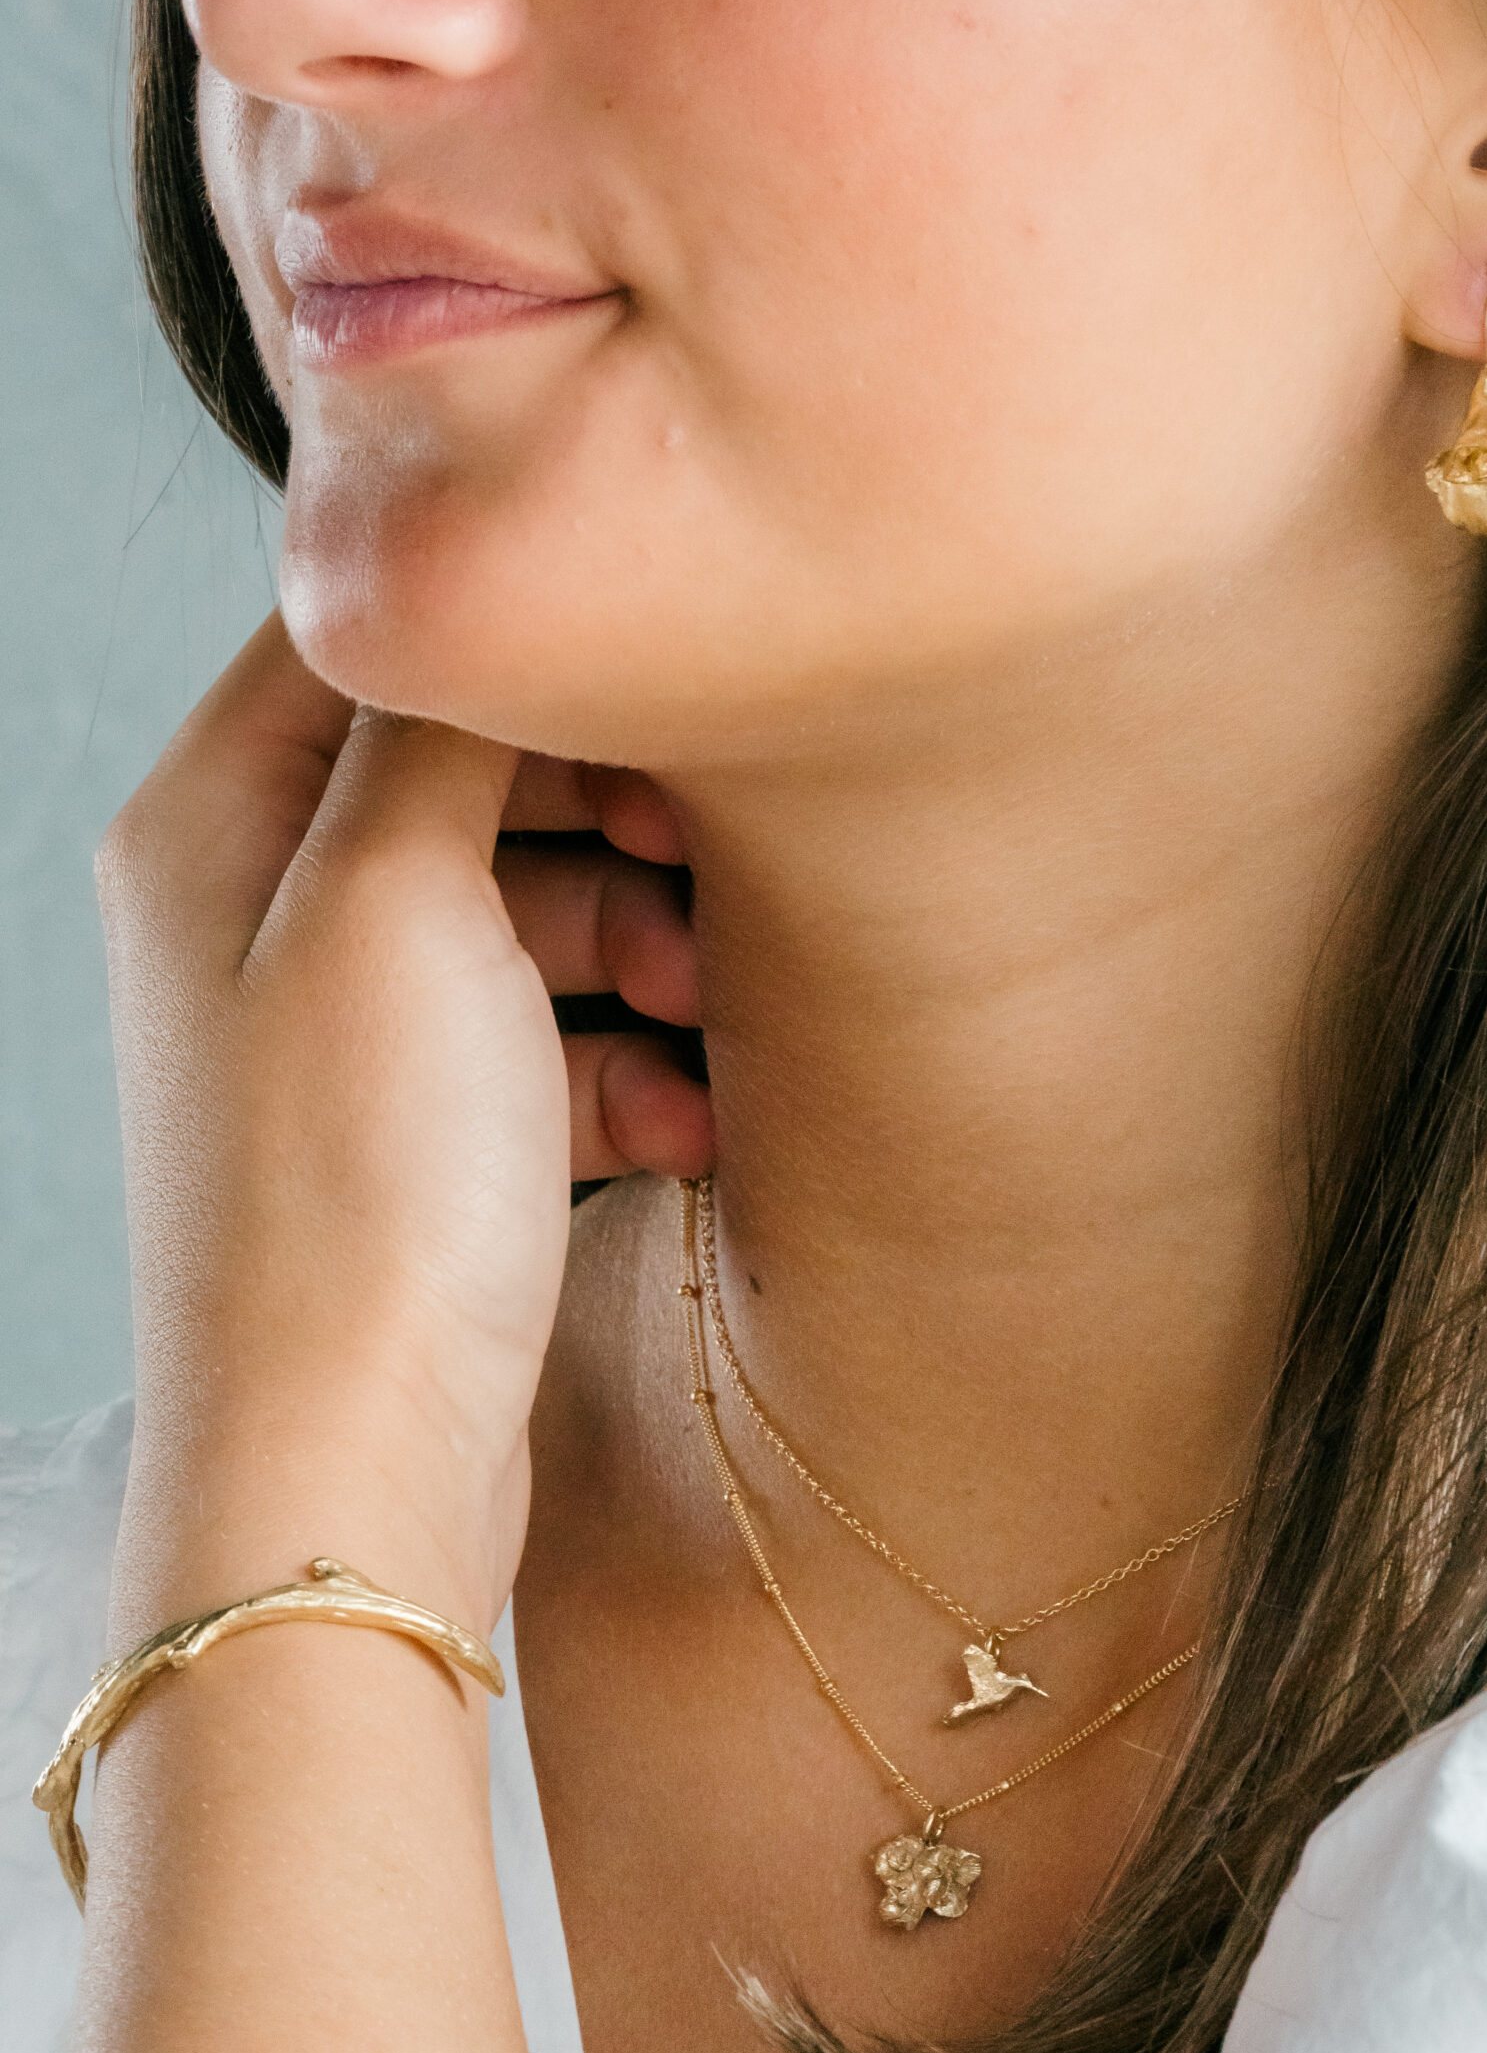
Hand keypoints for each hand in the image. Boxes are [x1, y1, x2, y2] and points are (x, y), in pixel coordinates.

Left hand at [100, 613, 710, 1637]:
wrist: (353, 1462)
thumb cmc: (352, 1195)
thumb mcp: (400, 901)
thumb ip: (445, 728)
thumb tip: (485, 589)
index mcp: (210, 826)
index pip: (364, 646)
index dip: (521, 644)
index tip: (652, 676)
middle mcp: (258, 916)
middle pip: (463, 780)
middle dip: (608, 815)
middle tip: (707, 852)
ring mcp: (341, 1034)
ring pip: (525, 915)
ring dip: (639, 950)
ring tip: (711, 1006)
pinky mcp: (416, 1139)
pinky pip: (542, 1044)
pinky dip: (624, 1062)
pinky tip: (689, 1115)